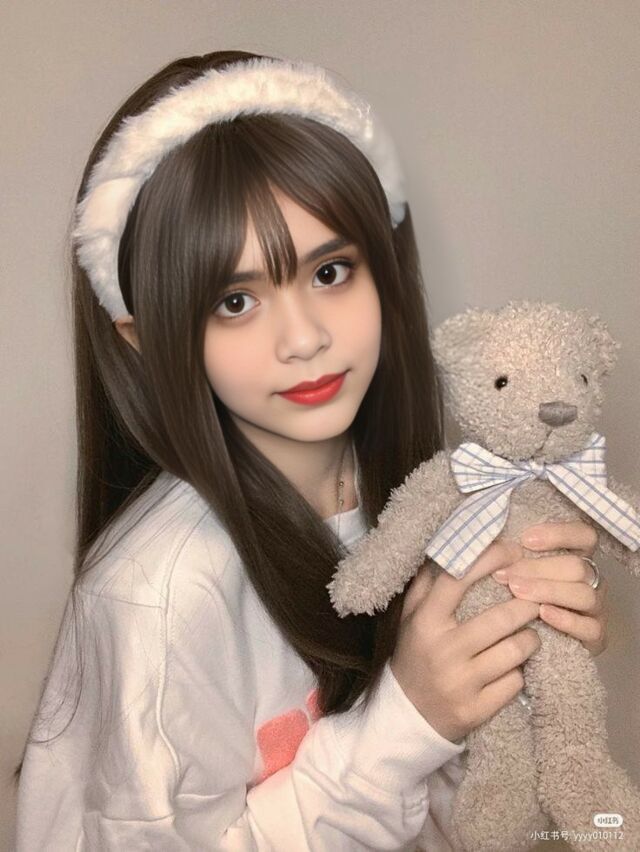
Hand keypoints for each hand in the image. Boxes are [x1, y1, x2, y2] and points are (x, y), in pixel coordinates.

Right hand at [391, 540, 540, 743]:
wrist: (405, 715)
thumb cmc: (415, 653)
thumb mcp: (412, 616)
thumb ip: (429, 581)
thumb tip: (453, 542)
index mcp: (425, 620)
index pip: (459, 578)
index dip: (490, 559)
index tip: (513, 550)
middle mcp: (442, 649)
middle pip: (501, 618)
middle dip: (526, 604)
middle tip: (537, 595)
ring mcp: (460, 682)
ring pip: (516, 651)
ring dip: (530, 638)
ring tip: (530, 631)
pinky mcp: (476, 710)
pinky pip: (516, 683)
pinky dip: (521, 671)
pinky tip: (517, 665)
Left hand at [491, 521, 607, 655]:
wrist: (523, 640)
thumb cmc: (519, 597)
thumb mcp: (515, 572)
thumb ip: (512, 556)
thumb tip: (495, 545)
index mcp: (576, 557)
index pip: (583, 535)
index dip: (559, 534)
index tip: (525, 539)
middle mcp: (590, 580)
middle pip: (578, 567)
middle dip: (539, 568)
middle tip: (507, 575)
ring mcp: (596, 608)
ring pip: (584, 595)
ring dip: (548, 591)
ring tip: (516, 591)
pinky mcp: (596, 636)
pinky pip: (590, 628)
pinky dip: (566, 619)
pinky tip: (543, 613)